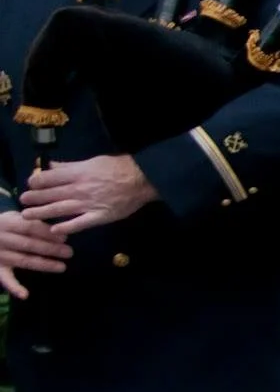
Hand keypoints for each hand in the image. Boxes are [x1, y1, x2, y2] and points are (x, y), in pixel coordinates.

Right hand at [0, 209, 70, 297]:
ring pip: (23, 260)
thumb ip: (34, 220)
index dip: (48, 233)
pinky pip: (5, 279)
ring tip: (62, 267)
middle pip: (29, 244)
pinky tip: (25, 295)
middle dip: (51, 249)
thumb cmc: (6, 225)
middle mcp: (1, 239)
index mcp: (7, 223)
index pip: (30, 227)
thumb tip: (60, 231)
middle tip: (69, 252)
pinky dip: (14, 288)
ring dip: (43, 265)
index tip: (65, 238)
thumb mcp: (16, 217)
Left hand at [21, 155, 156, 231]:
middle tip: (23, 201)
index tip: (30, 184)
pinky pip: (81, 223)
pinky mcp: (100, 216)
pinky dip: (67, 227)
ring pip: (60, 209)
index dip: (37, 181)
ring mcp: (89, 204)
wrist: (144, 180)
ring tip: (28, 215)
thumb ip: (71, 165)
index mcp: (79, 173)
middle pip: (51, 194)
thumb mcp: (94, 161)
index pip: (50, 178)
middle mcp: (80, 188)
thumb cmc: (119, 167)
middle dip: (34, 198)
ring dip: (42, 212)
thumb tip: (51, 166)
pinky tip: (55, 231)